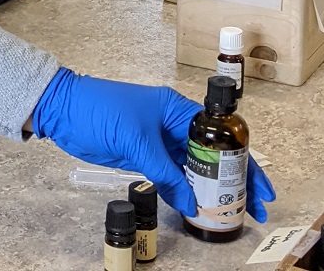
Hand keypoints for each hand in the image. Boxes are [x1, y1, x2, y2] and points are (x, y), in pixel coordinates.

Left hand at [31, 68, 275, 220]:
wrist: (62, 110)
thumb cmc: (99, 111)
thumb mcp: (135, 141)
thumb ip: (166, 173)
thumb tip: (192, 204)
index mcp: (176, 109)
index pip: (219, 135)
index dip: (243, 160)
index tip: (260, 186)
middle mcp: (172, 124)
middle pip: (212, 154)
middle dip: (234, 180)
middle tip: (255, 208)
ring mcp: (158, 141)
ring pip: (194, 167)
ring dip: (211, 189)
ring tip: (231, 214)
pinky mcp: (144, 155)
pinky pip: (172, 175)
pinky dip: (185, 191)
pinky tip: (196, 208)